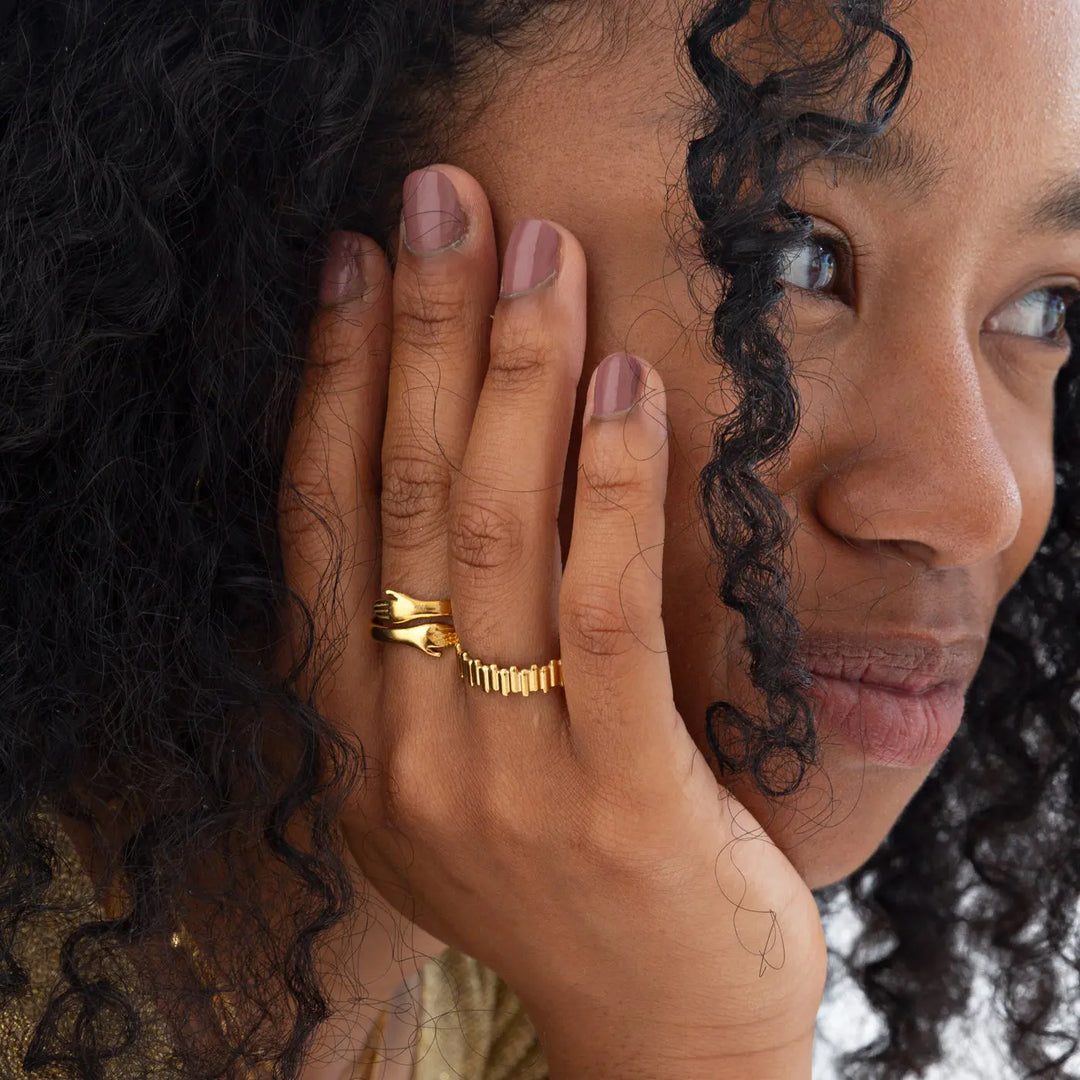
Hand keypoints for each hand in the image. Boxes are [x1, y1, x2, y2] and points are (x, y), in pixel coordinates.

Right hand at [279, 165, 825, 1077]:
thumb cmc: (570, 890)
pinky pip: (599, 614)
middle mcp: (401, 754)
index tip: (352, 270)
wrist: (659, 1040)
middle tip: (442, 204)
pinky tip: (622, 382)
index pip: (324, 526)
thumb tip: (433, 495)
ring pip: (492, 540)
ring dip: (516, 377)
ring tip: (537, 254)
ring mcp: (501, 781)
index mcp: (354, 740)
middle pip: (403, 502)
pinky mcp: (616, 799)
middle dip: (420, 337)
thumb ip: (427, 666)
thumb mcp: (461, 782)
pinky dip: (607, 488)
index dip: (330, 384)